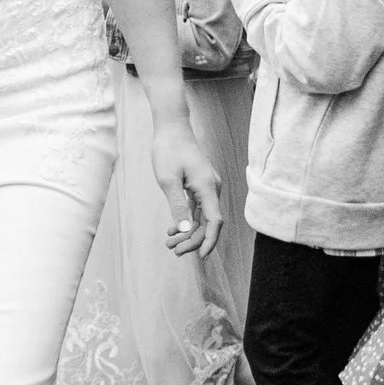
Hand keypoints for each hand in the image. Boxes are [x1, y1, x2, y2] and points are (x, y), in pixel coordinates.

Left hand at [150, 121, 226, 256]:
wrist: (172, 128)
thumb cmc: (168, 150)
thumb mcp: (168, 180)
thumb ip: (177, 206)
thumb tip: (186, 230)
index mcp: (207, 187)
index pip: (215, 221)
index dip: (210, 241)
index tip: (201, 257)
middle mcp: (212, 188)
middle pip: (209, 223)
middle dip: (193, 240)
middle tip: (173, 250)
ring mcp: (207, 187)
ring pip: (203, 217)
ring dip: (188, 232)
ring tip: (169, 243)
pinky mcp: (200, 185)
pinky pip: (198, 208)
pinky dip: (187, 220)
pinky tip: (173, 230)